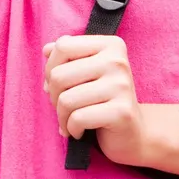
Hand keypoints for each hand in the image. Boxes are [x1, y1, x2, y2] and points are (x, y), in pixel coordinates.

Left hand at [43, 34, 146, 166]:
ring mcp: (122, 86)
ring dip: (61, 116)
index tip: (58, 85)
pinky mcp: (122, 112)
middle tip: (63, 107)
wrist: (132, 133)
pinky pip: (78, 118)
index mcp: (110, 45)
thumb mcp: (85, 73)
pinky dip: (71, 128)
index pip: (63, 46)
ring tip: (69, 121)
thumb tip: (46, 49)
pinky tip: (79, 131)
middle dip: (53, 96)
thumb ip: (66, 57)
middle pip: (59, 75)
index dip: (51, 68)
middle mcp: (118, 61)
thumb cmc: (102, 99)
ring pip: (66, 100)